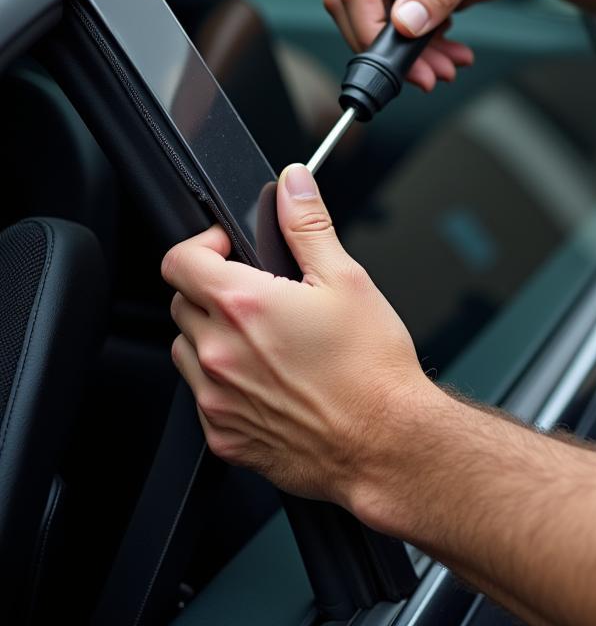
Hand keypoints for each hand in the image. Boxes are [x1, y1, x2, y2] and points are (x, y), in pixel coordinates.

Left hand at [163, 164, 429, 506]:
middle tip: (261, 295)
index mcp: (244, 306)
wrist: (387, 442)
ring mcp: (217, 399)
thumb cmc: (373, 369)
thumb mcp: (346, 279)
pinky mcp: (224, 437)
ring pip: (187, 351)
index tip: (230, 250)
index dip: (204, 245)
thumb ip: (308, 224)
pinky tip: (270, 380)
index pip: (179, 260)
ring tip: (266, 340)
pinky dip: (225, 383)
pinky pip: (204, 398)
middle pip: (182, 303)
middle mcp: (220, 353)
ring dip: (213, 336)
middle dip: (213, 289)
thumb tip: (293, 183)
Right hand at [325, 0, 542, 89]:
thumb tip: (403, 24)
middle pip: (356, 3)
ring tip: (447, 66)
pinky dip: (420, 43)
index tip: (398, 63)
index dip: (369, 29)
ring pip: (376, 18)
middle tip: (428, 75)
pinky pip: (395, 20)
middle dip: (390, 46)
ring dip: (410, 51)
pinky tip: (448, 51)